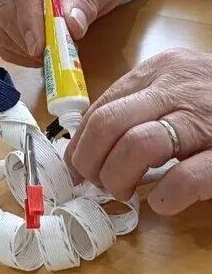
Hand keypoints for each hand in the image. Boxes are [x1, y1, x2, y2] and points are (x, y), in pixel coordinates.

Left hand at [64, 48, 211, 214]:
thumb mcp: (175, 86)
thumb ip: (138, 104)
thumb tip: (88, 142)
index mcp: (160, 71)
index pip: (101, 107)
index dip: (79, 144)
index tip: (74, 168)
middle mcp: (179, 89)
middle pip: (110, 124)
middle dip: (89, 161)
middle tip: (93, 183)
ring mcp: (206, 120)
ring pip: (138, 146)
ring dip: (118, 177)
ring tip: (122, 192)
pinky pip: (185, 177)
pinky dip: (163, 196)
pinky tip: (161, 202)